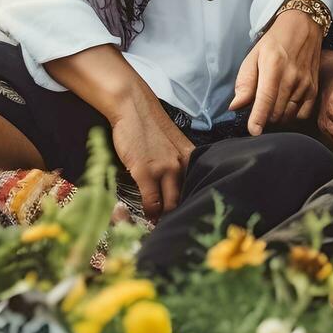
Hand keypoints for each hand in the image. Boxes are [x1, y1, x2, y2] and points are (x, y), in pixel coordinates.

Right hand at [110, 96, 195, 219]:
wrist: (133, 107)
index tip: (189, 214)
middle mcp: (182, 165)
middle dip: (181, 215)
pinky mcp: (145, 172)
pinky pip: (152, 202)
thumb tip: (176, 186)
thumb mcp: (174, 143)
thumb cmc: (151, 125)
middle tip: (175, 225)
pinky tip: (148, 216)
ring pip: (171, 205)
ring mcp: (165, 169)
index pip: (199, 187)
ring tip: (161, 225)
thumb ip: (179, 162)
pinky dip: (150, 213)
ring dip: (165, 218)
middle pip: (186, 199)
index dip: (193, 203)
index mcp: (192, 158)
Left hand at [230, 8, 323, 134]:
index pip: (266, 98)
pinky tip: (285, 106)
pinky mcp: (314, 89)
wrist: (303, 27)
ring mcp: (305, 84)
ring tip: (271, 105)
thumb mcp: (253, 56)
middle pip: (276, 112)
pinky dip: (292, 115)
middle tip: (258, 108)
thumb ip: (245, 82)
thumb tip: (235, 106)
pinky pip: (302, 114)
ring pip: (288, 115)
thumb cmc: (274, 42)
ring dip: (277, 117)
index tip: (253, 131)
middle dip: (264, 117)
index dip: (258, 118)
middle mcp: (292, 77)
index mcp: (273, 67)